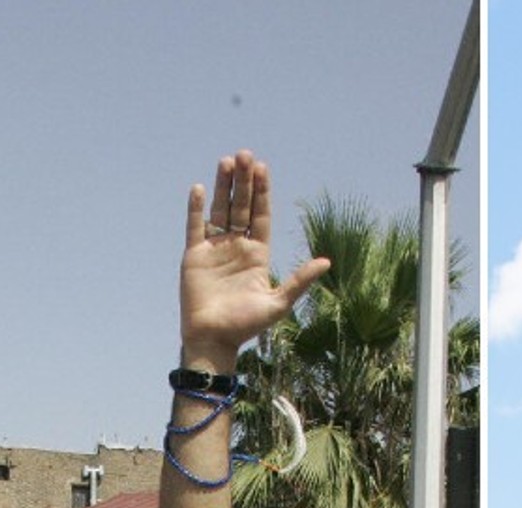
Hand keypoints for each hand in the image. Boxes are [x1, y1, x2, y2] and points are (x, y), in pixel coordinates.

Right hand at [178, 151, 328, 371]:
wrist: (213, 339)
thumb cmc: (246, 326)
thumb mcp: (278, 303)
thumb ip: (299, 281)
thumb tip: (326, 262)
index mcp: (257, 255)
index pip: (261, 216)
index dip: (262, 192)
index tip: (263, 169)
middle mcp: (237, 247)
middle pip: (241, 206)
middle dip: (244, 181)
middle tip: (245, 155)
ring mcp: (215, 249)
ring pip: (220, 210)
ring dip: (223, 186)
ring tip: (226, 162)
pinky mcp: (194, 255)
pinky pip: (195, 226)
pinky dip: (196, 208)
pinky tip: (199, 188)